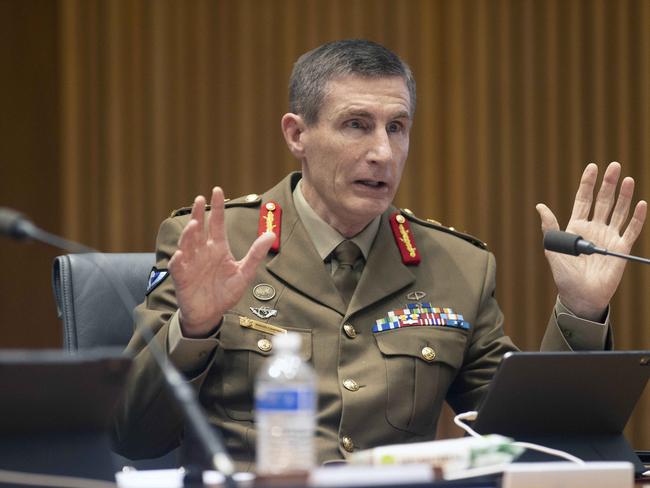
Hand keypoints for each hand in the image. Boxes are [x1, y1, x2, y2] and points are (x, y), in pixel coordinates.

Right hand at [168, 187, 275, 336]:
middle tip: (199, 199)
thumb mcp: (244, 273)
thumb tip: (271, 234)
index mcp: (218, 248)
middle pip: (200, 229)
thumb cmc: (225, 292)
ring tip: (194, 225)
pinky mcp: (182, 277)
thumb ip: (256, 254)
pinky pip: (178, 266)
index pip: (217, 223)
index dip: (217, 208)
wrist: (210, 314)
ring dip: (189, 234)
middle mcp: (203, 251)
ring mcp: (191, 263)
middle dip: (199, 214)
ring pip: (188, 244)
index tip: (217, 190)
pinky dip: (178, 259)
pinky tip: (180, 254)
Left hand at [536, 162, 646, 320]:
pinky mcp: (621, 248)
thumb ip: (550, 228)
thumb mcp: (553, 249)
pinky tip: (640, 203)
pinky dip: (637, 217)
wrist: (581, 296)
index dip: (588, 183)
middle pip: (603, 201)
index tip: (592, 167)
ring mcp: (609, 237)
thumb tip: (540, 207)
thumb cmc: (565, 275)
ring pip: (619, 211)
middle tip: (614, 165)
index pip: (584, 199)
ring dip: (624, 195)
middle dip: (608, 183)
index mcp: (577, 226)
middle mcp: (594, 228)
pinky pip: (632, 230)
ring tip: (628, 179)